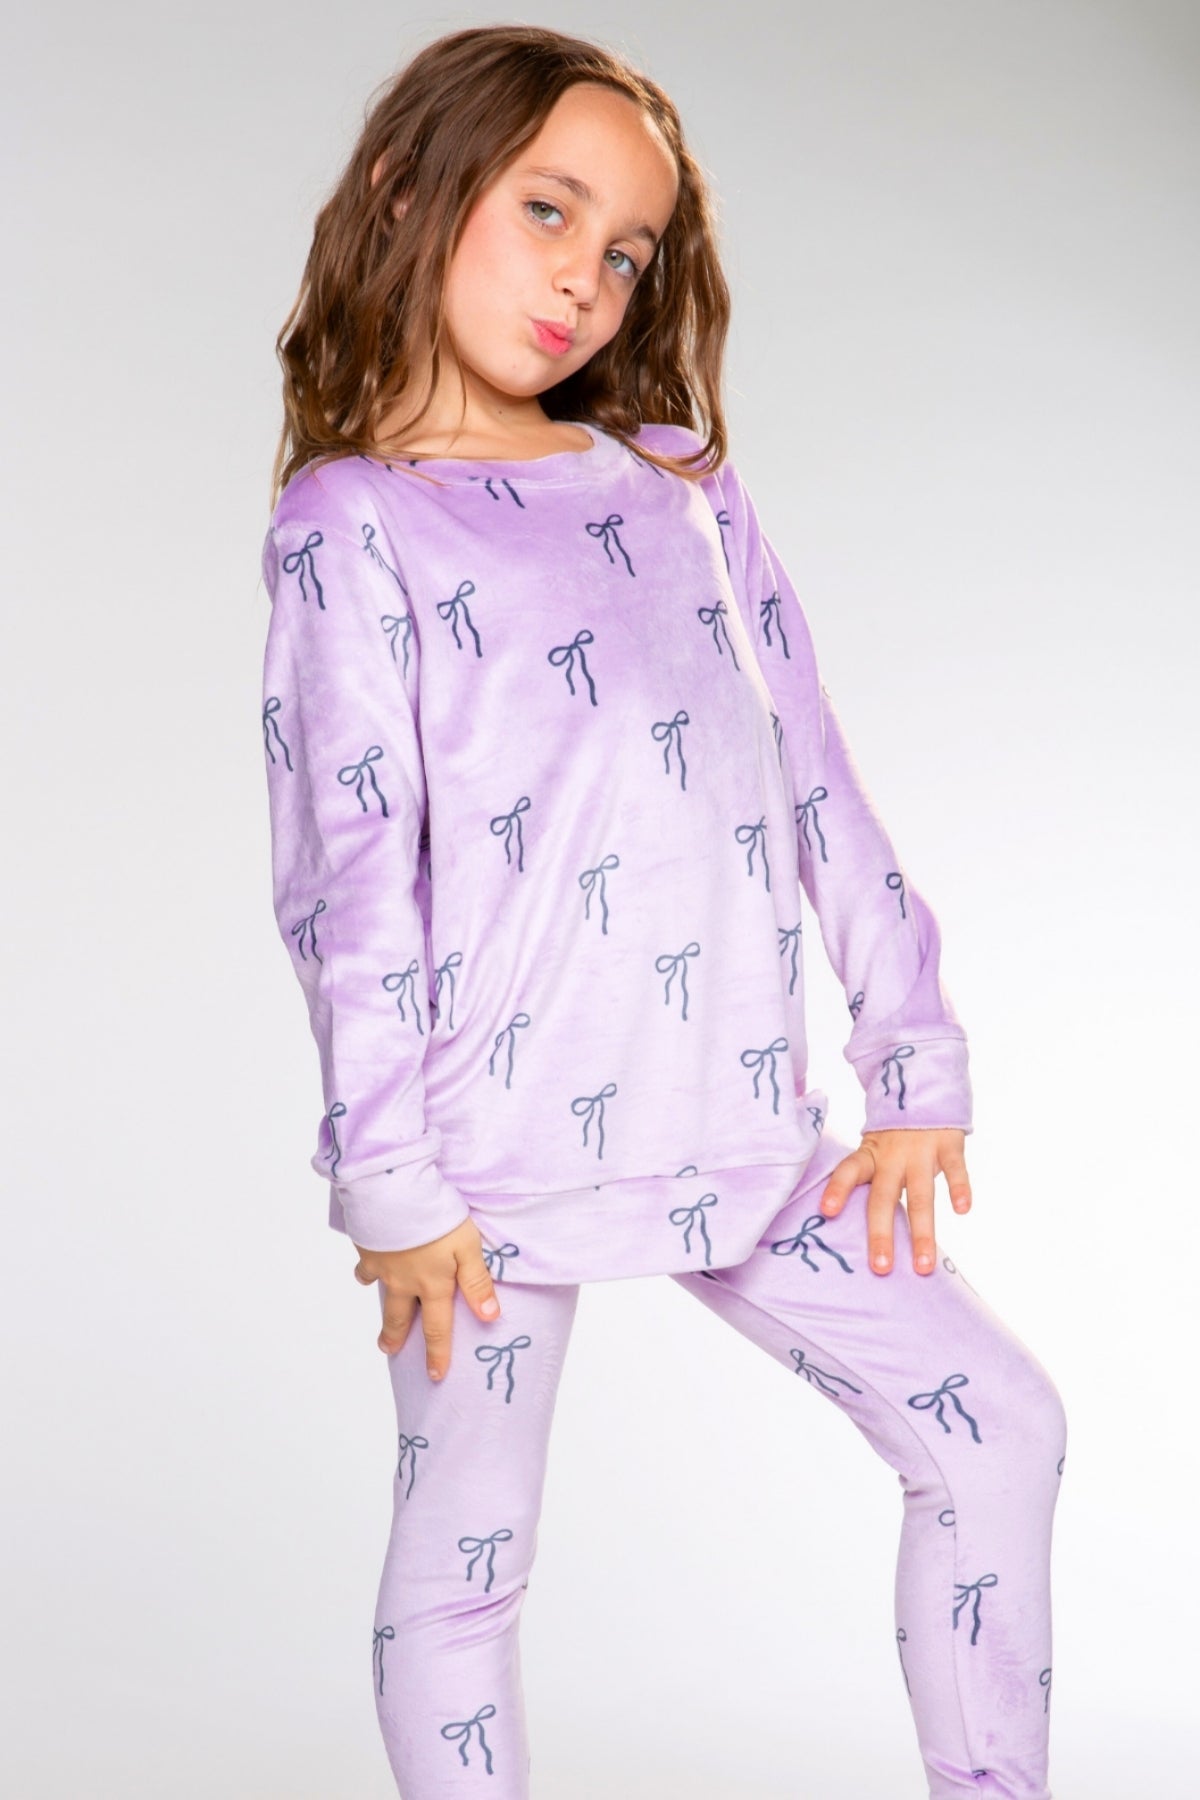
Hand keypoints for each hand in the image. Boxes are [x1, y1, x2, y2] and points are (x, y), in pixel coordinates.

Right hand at [352, 1216, 500, 1377]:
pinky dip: (366, 1271)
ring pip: (381, 1294)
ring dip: (381, 1309)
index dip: (437, 1353)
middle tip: (389, 1350)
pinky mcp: (367, 1248)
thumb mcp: (467, 1247)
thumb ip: (477, 1282)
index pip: (438, 1327)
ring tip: (380, 1319)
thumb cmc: (436, 1218)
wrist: (394, 1193)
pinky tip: (369, 1268)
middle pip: (400, 1317)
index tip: (435, 1375)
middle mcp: (405, 1282)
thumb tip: (489, 1317)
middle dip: (396, 1337)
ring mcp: (383, 1267)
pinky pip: (365, 1266)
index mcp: (433, 1284)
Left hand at [817, 1128, 970, 1275]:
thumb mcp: (875, 1149)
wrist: (924, 1087)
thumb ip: (869, 1180)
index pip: (849, 1171)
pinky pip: (955, 1169)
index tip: (826, 1212)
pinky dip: (959, 1188)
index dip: (838, 1189)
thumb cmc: (895, 1135)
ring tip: (923, 1265)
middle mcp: (892, 1156)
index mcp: (870, 1155)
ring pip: (920, 1195)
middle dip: (882, 1234)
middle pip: (883, 1197)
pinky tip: (962, 1210)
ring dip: (922, 1232)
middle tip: (881, 1268)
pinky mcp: (949, 1145)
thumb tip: (845, 1224)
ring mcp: (921, 1151)